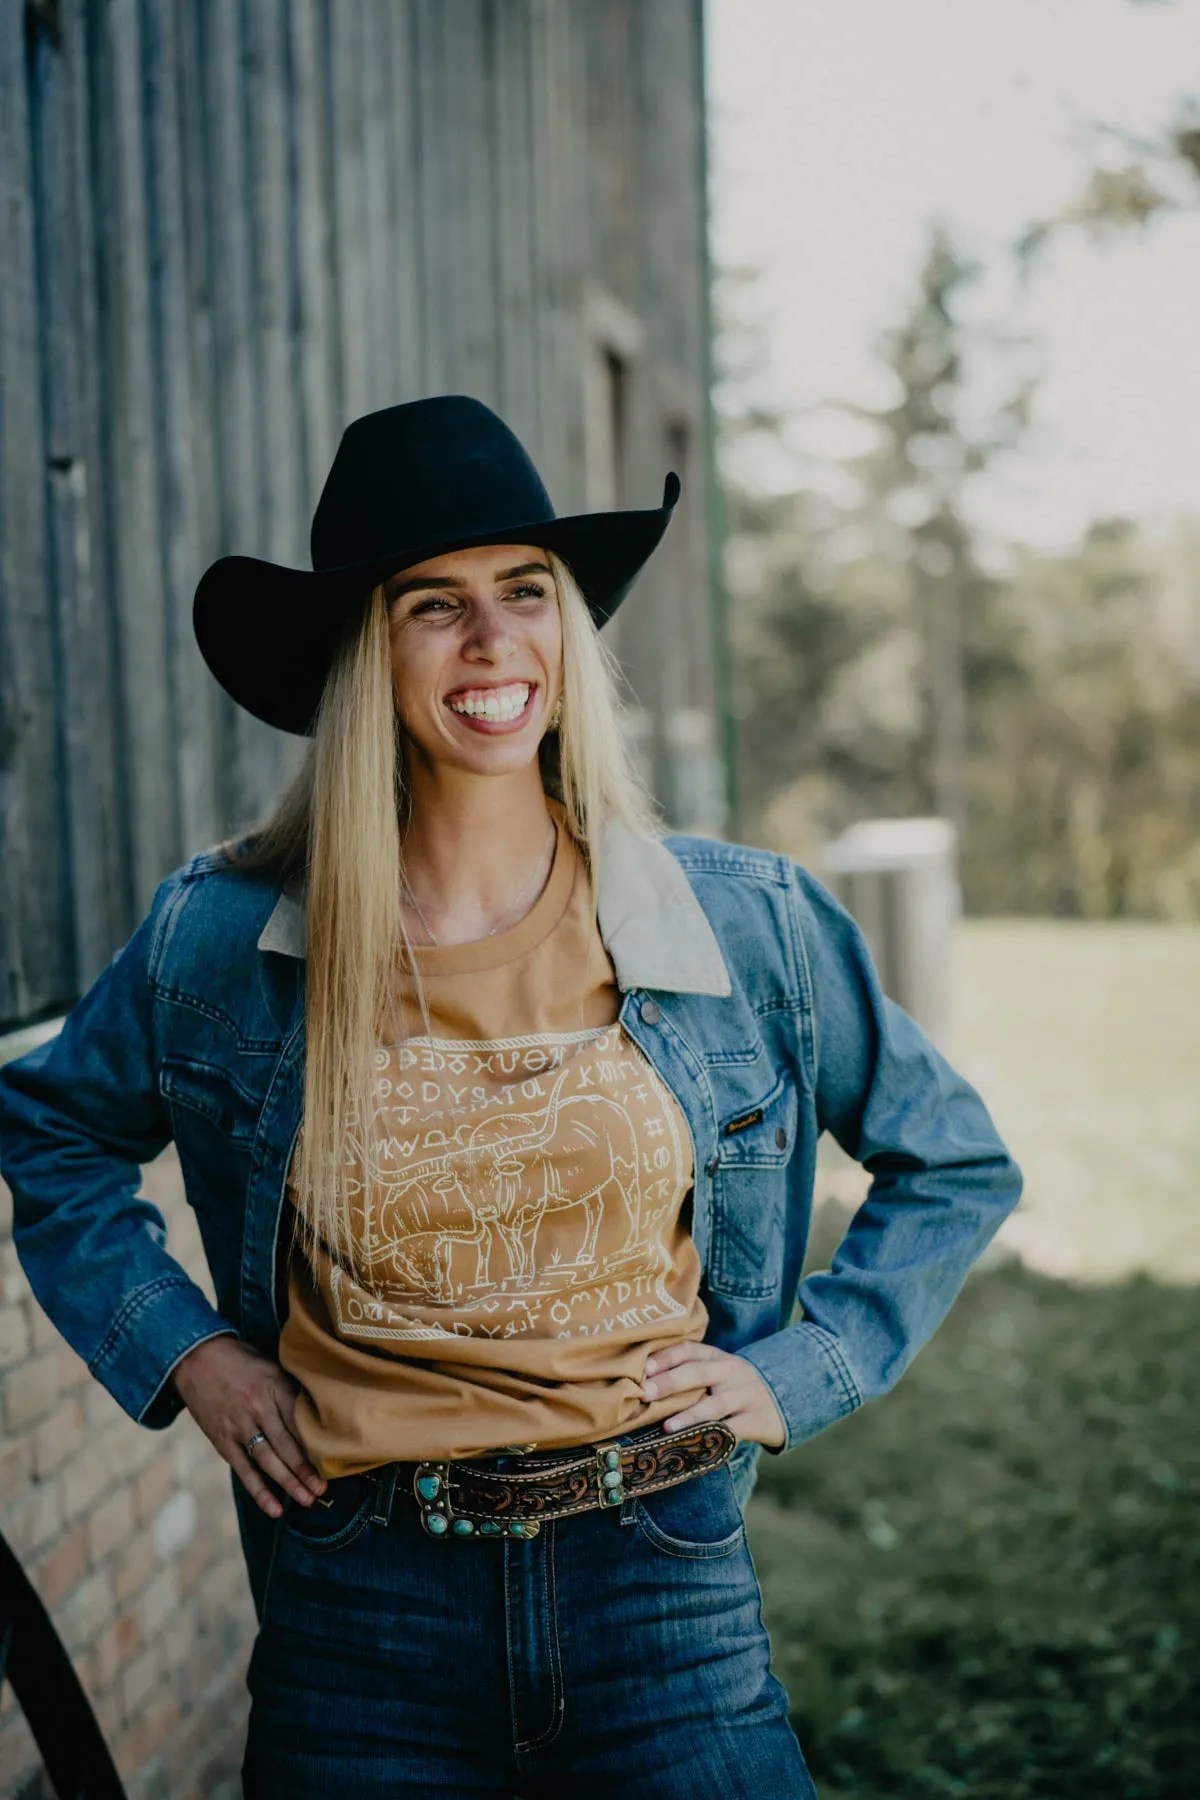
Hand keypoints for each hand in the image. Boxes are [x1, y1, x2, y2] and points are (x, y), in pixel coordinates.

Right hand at [171, 1335, 326, 1518]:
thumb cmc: (240, 1360)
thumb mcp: (270, 1365)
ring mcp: (238, 1425)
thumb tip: (317, 1412)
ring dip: (288, 1482)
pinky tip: (273, 1507)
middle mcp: (257, 1407)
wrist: (196, 1357)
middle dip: (306, 1470)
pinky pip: (243, 1469)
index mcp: (274, 1385)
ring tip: (306, 1499)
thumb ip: (290, 1389)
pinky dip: (258, 1490)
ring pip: (267, 1460)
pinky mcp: (222, 1440)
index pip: (300, 1421)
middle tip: (322, 1490)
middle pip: (286, 1444)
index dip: (316, 1444)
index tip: (332, 1462)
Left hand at [642, 1342, 786, 1448]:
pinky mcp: (753, 1421)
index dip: (665, 1357)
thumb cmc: (732, 1386)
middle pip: (698, 1372)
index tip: (643, 1368)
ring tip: (668, 1427)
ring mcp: (744, 1396)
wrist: (780, 1400)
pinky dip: (712, 1438)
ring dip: (690, 1415)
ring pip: (715, 1405)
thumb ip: (688, 1372)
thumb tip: (640, 1383)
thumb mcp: (717, 1370)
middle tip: (645, 1393)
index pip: (689, 1349)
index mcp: (716, 1356)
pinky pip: (731, 1431)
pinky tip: (695, 1446)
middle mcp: (730, 1372)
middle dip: (670, 1382)